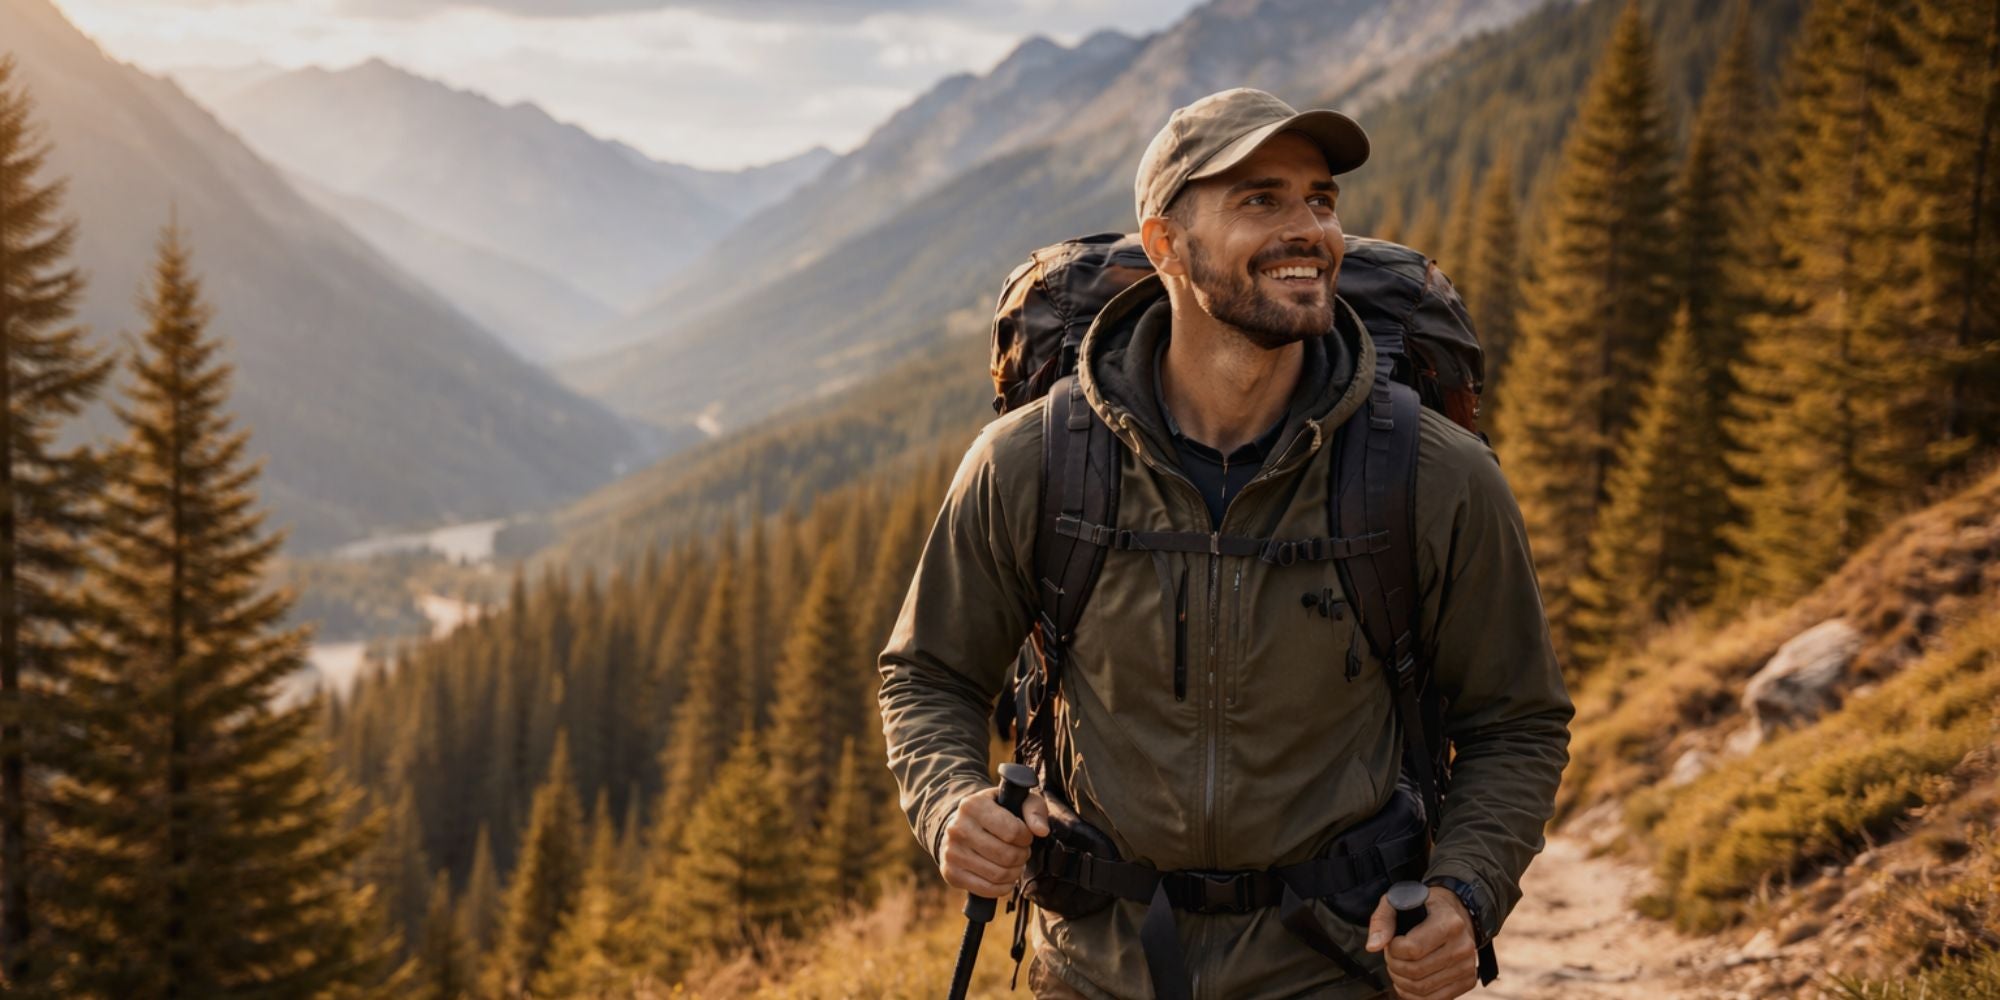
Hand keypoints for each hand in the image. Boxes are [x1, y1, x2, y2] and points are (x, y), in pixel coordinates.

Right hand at [939, 785, 1049, 897]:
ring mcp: (952, 852)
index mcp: (973, 805)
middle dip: (1022, 856)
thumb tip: (1042, 831)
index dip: (1026, 838)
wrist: (961, 826)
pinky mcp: (951, 873)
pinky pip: (986, 889)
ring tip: (1015, 864)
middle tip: (1022, 852)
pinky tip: (1006, 878)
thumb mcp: (1017, 801)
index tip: (1025, 836)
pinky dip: (1003, 888)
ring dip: (1015, 873)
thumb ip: (1034, 810)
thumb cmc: (996, 813)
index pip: (1012, 831)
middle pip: (1006, 855)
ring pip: (998, 874)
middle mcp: (957, 828)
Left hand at [1364, 884, 1478, 999]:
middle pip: (1416, 971)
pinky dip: (1414, 996)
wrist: (1455, 913)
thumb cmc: (1423, 907)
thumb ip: (1382, 921)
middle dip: (1394, 966)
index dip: (1393, 949)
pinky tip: (1407, 982)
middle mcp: (1463, 946)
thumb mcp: (1398, 902)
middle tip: (1392, 956)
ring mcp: (1467, 966)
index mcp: (1449, 923)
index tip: (1393, 942)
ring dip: (1401, 981)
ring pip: (1422, 988)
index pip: (1412, 949)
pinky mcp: (1468, 981)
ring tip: (1398, 967)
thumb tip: (1372, 947)